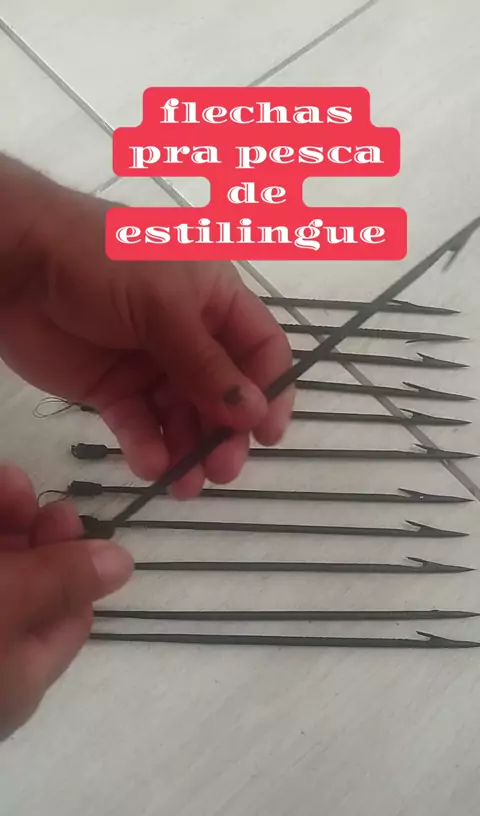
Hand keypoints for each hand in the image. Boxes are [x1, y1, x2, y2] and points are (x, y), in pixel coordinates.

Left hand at [0, 158, 293, 496]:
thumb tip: (254, 412)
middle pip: (224, 394)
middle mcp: (190, 336)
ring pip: (184, 417)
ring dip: (189, 450)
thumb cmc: (101, 264)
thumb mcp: (163, 306)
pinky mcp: (113, 389)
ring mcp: (151, 365)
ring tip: (186, 483)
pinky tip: (151, 466)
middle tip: (222, 470)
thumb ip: (206, 364)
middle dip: (226, 433)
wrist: (17, 264)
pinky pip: (140, 425)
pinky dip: (148, 447)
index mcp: (214, 300)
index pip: (260, 349)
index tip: (267, 435)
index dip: (271, 391)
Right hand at [0, 464, 131, 740]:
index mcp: (21, 679)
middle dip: (28, 529)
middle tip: (22, 486)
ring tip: (3, 479)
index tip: (65, 516)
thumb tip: (123, 562)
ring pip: (0, 570)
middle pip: (24, 587)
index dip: (70, 561)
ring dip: (4, 522)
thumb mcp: (5, 608)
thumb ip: (59, 583)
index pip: (67, 617)